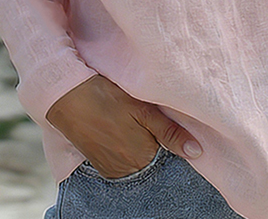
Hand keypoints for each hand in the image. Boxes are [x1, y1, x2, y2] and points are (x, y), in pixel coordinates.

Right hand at [46, 74, 202, 178]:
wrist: (69, 96)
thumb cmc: (109, 97)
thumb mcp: (143, 110)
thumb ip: (170, 132)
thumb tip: (197, 152)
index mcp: (144, 156)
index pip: (168, 155)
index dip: (169, 139)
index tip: (164, 124)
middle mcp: (129, 170)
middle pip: (152, 161)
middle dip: (154, 144)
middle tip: (144, 122)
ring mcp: (113, 170)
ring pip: (137, 162)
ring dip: (139, 148)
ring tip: (130, 125)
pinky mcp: (99, 166)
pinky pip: (121, 164)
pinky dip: (125, 152)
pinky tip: (120, 132)